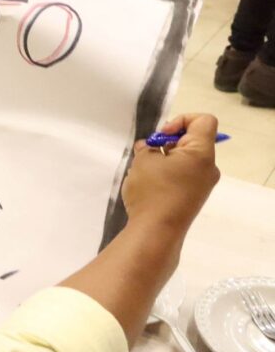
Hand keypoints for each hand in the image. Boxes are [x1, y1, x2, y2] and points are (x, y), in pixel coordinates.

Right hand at [122, 114, 220, 233]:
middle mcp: (208, 167)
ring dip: (165, 158)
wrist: (156, 232)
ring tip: (144, 170)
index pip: (203, 120)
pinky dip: (167, 172)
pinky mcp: (193, 197)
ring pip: (186, 158)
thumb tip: (150, 148)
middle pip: (193, 140)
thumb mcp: (143, 161)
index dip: (181, 120)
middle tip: (147, 152)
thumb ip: (147, 147)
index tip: (161, 135)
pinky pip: (183, 175)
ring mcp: (202, 184)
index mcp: (201, 153)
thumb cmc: (152, 192)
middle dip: (168, 141)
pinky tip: (148, 183)